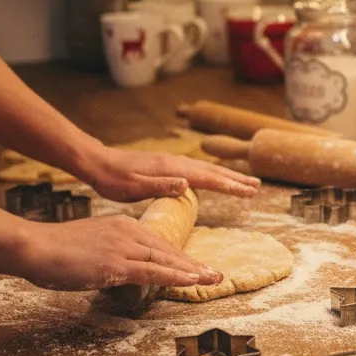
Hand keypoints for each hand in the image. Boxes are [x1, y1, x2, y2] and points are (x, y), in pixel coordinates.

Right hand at [12, 214, 223, 291]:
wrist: (35, 246)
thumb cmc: (53, 248)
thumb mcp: (88, 243)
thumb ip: (107, 250)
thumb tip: (116, 265)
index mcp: (121, 225)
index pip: (157, 242)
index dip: (178, 256)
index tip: (194, 266)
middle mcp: (127, 232)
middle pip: (167, 249)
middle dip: (192, 263)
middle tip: (213, 274)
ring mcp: (123, 247)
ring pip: (165, 260)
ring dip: (191, 271)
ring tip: (211, 279)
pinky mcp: (116, 264)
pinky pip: (152, 272)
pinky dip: (174, 276)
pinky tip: (191, 281)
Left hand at [80, 143, 260, 202]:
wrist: (97, 163)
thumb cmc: (113, 179)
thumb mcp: (133, 187)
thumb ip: (160, 186)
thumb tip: (187, 184)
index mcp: (172, 169)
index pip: (208, 179)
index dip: (230, 186)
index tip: (249, 192)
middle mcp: (176, 163)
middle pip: (213, 171)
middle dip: (236, 179)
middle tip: (257, 186)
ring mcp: (172, 163)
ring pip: (206, 169)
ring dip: (227, 176)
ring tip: (244, 182)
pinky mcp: (166, 165)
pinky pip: (197, 170)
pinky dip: (211, 175)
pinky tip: (212, 179)